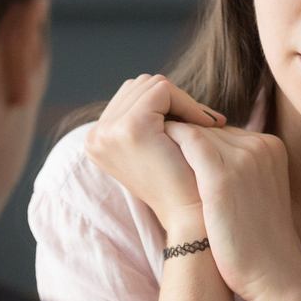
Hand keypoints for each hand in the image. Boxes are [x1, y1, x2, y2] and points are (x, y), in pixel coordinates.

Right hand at [85, 75, 223, 236]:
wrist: (191, 215)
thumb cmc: (180, 182)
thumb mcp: (152, 148)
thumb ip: (145, 119)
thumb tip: (159, 86)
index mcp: (96, 140)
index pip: (130, 95)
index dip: (164, 103)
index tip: (194, 121)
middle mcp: (95, 136)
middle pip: (138, 85)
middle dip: (174, 99)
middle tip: (205, 121)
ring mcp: (110, 131)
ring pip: (151, 84)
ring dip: (183, 101)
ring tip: (205, 124)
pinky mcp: (133, 126)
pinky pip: (163, 90)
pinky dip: (188, 103)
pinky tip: (206, 124)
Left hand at [163, 123, 300, 300]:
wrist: (272, 272)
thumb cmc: (258, 239)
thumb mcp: (257, 190)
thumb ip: (239, 168)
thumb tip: (201, 159)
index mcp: (271, 146)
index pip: (225, 131)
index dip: (199, 142)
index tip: (176, 155)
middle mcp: (260, 145)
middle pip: (210, 129)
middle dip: (185, 141)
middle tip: (159, 152)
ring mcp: (244, 157)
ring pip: (197, 131)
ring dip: (174, 142)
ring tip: (154, 154)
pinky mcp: (223, 174)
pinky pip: (188, 140)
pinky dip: (170, 142)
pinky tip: (155, 152)